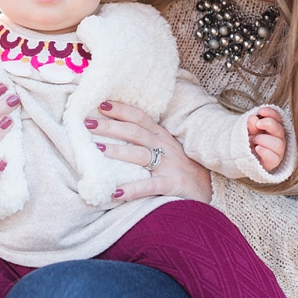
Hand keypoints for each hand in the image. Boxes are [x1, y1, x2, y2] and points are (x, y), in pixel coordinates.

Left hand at [88, 100, 211, 202]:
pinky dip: (131, 189)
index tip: (100, 104)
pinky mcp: (173, 185)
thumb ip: (145, 141)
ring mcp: (169, 166)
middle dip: (110, 126)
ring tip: (96, 149)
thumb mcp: (165, 149)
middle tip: (88, 123)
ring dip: (117, 151)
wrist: (210, 191)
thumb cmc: (181, 169)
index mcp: (162, 136)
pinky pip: (149, 186)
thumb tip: (114, 135)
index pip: (140, 117)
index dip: (121, 109)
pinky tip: (115, 192)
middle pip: (135, 132)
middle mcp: (165, 147)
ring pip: (140, 154)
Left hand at [248, 106, 285, 171]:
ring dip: (263, 140)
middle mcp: (278, 138)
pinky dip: (264, 152)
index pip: (278, 118)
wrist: (244, 158)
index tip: (260, 111)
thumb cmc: (248, 142)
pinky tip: (257, 148)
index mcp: (273, 128)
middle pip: (280, 129)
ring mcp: (278, 151)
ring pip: (278, 144)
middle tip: (257, 124)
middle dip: (269, 124)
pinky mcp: (274, 162)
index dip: (271, 113)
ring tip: (254, 140)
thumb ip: (251, 125)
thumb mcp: (248, 131)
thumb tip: (253, 118)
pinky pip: (274, 158)